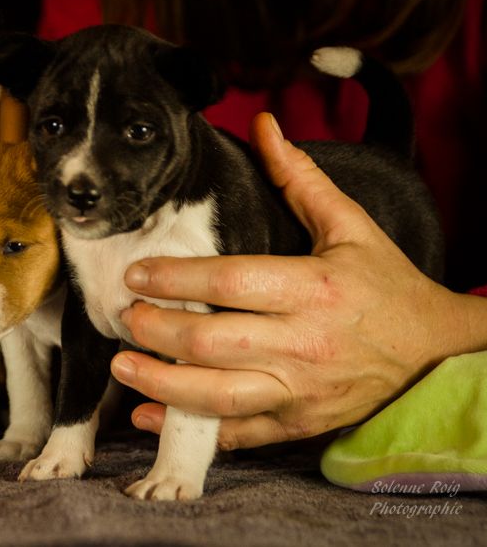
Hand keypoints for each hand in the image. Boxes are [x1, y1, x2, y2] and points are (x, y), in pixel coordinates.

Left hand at [111, 112, 486, 448]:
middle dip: (155, 328)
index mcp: (314, 288)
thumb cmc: (386, 286)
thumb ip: (299, 178)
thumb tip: (264, 125)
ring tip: (123, 363)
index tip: (137, 273)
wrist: (437, 352)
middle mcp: (304, 343)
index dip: (175, 278)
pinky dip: (189, 427)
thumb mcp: (350, 225)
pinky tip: (148, 414)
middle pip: (211, 341)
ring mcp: (300, 390)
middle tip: (124, 315)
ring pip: (216, 395)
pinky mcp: (298, 423)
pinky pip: (236, 433)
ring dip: (159, 382)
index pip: (230, 281)